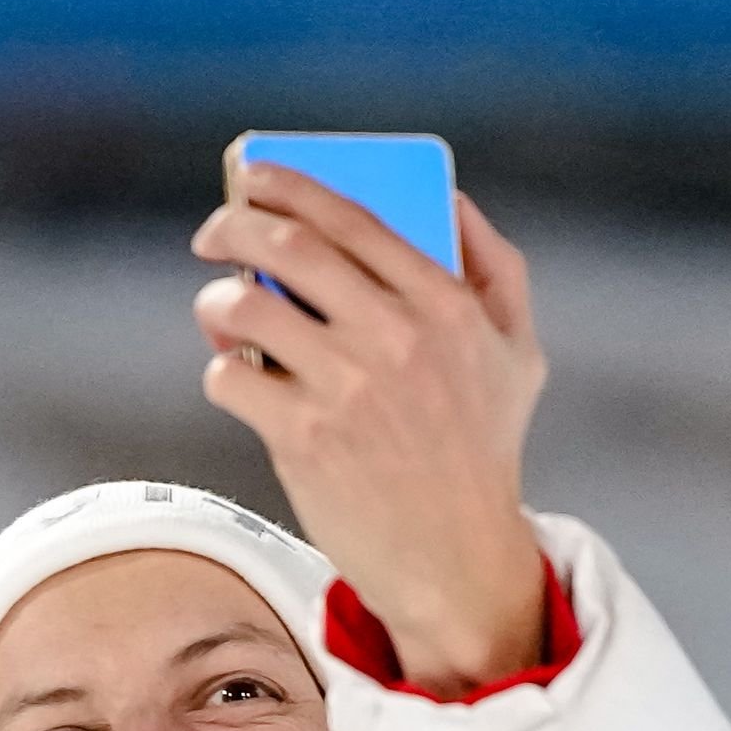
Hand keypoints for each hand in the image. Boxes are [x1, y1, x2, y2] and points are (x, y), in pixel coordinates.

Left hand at [194, 163, 551, 691]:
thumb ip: (494, 266)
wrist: (455, 557)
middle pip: (289, 249)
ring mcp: (346, 386)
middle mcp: (396, 336)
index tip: (253, 174)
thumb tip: (449, 198)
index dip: (290, 186)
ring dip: (215, 302)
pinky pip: (230, 378)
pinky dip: (222, 371)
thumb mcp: (517, 351)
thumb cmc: (481, 449)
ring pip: (245, 308)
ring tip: (218, 311)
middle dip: (234, 225)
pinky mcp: (302, 437)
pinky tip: (239, 381)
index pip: (353, 218)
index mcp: (446, 304)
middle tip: (213, 233)